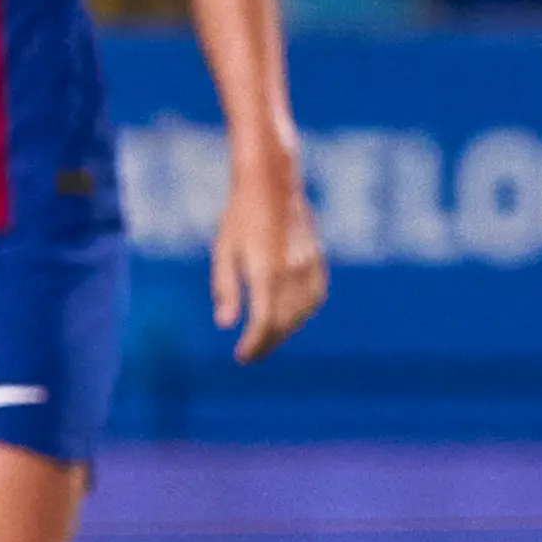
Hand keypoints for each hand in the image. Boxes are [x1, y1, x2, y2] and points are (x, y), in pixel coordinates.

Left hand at [211, 162, 324, 362]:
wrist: (272, 184)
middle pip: (284, 322)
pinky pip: (316, 296)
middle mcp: (292, 272)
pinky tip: (290, 318)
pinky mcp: (318, 259)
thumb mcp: (223, 252)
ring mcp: (308, 265)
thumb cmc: (239, 217)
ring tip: (267, 339)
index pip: (264, 322)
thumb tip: (225, 325)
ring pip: (303, 312)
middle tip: (250, 354)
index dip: (254, 344)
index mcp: (266, 272)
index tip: (242, 357)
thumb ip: (225, 290)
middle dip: (268, 342)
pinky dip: (304, 313)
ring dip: (286, 330)